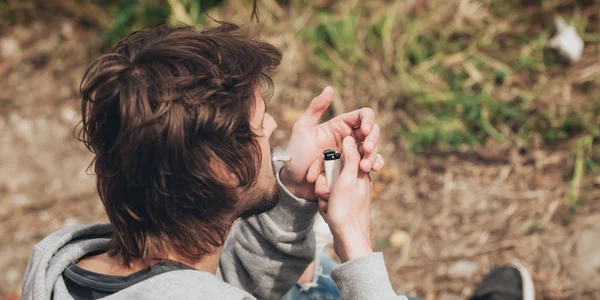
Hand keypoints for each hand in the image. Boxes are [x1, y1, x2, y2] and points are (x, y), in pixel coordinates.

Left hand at [280, 86, 383, 199]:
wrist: (294, 181)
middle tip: (366, 149)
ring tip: (365, 165)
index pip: (363, 116)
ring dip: (374, 155)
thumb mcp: (303, 128)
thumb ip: (315, 108)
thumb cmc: (296, 154)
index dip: (368, 120)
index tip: (364, 130)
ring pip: (373, 149)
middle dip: (373, 139)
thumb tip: (330, 88)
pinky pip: (370, 164)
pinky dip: (375, 165)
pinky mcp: (354, 169)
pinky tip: (373, 169)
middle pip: (372, 132)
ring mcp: (353, 154)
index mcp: (340, 125)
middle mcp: (349, 138)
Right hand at [315, 136, 372, 261]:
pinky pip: (328, 197)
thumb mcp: (347, 180)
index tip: (326, 169)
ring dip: (324, 194)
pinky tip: (328, 212)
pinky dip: (325, 204)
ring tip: (328, 205)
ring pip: (328, 184)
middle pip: (332, 170)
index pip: (343, 154)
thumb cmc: (348, 211)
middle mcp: (355, 180)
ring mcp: (348, 192)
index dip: (332, 160)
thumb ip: (350, 158)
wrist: (349, 240)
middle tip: (327, 194)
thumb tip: (350, 137)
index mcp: (360, 171)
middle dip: (325, 182)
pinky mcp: (343, 203)